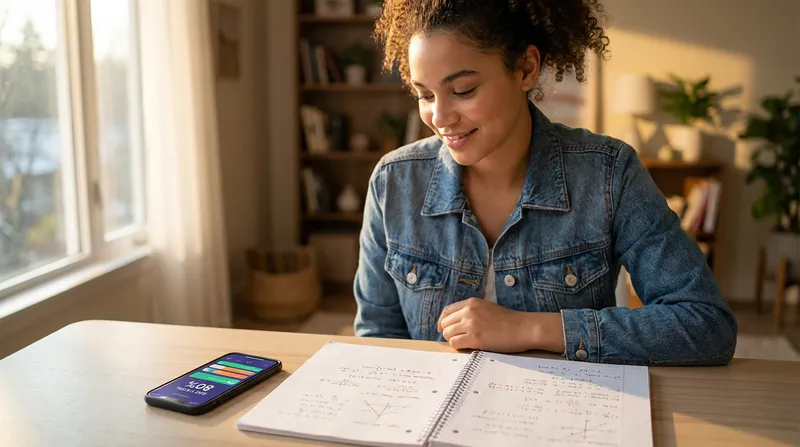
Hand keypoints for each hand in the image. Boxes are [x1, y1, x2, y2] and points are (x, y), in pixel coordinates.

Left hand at [437, 298, 564, 353]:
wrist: (523, 328)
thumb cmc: (508, 320)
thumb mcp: (487, 308)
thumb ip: (471, 311)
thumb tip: (456, 322)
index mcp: (471, 302)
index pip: (447, 311)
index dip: (442, 321)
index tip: (442, 328)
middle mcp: (469, 311)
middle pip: (445, 323)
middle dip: (448, 332)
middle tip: (457, 338)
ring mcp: (471, 324)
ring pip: (448, 334)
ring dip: (453, 340)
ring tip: (464, 342)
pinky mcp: (475, 338)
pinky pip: (455, 343)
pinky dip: (458, 346)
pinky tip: (468, 346)